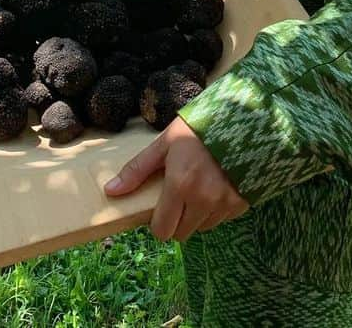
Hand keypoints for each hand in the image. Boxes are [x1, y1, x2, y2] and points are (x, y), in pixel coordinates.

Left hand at [104, 116, 248, 241]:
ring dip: (196, 216)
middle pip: (182, 233)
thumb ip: (137, 169)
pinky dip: (215, 210)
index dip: (157, 223)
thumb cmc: (197, 129)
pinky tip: (215, 187)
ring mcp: (224, 204)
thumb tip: (110, 191)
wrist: (240, 119)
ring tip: (197, 188)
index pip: (162, 230)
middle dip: (176, 220)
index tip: (159, 207)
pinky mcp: (241, 204)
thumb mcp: (164, 144)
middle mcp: (203, 200)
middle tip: (177, 197)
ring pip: (202, 228)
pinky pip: (221, 219)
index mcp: (180, 185)